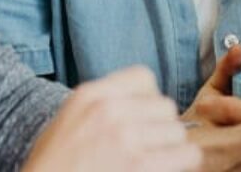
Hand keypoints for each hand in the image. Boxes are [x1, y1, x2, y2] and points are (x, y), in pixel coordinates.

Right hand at [23, 66, 199, 171]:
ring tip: (154, 160)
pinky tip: (166, 169)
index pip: (144, 77)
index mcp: (91, 95)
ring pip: (177, 131)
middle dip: (161, 126)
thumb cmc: (53, 165)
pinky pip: (187, 154)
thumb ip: (104, 105)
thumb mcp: (70, 119)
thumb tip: (142, 105)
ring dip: (171, 148)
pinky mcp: (140, 164)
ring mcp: (125, 137)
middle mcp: (110, 110)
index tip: (142, 119)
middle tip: (149, 146)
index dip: (149, 100)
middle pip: (165, 105)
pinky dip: (182, 163)